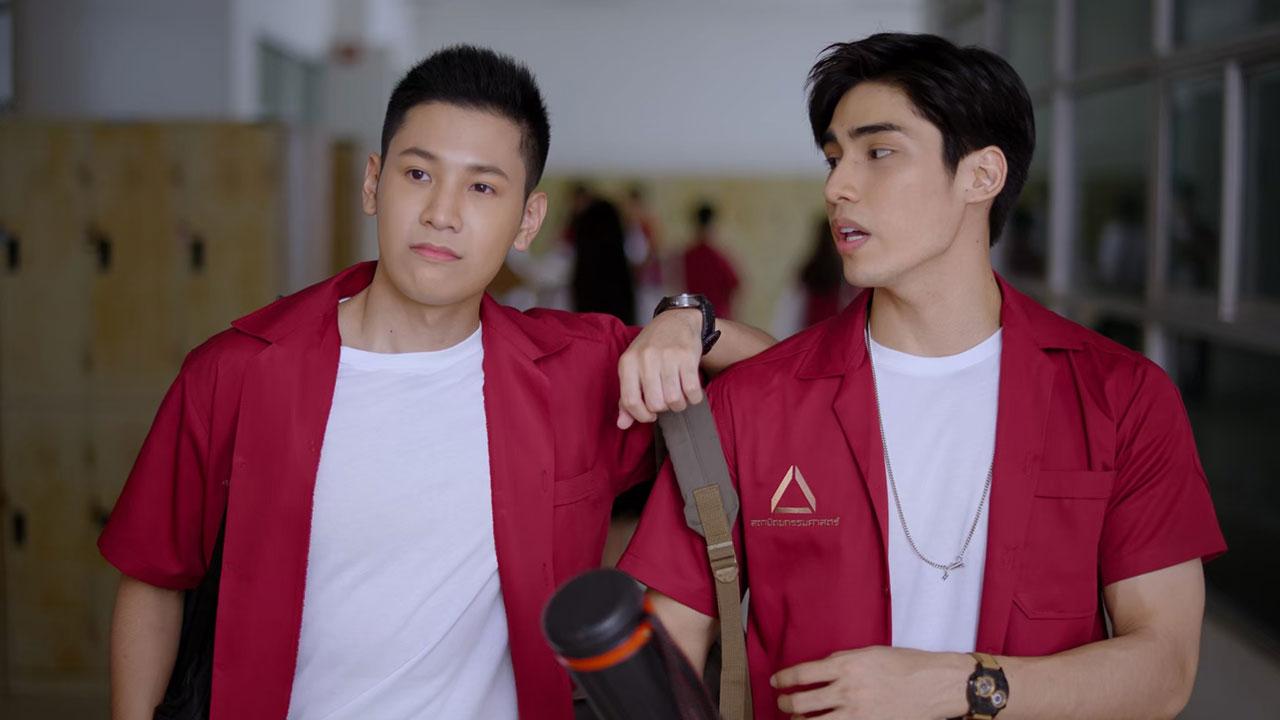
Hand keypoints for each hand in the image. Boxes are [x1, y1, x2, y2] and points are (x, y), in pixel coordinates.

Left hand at [617, 309, 704, 428]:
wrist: (675, 320)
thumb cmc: (651, 349)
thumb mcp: (633, 368)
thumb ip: (627, 397)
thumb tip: (622, 425)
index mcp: (627, 362)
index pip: (630, 401)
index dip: (641, 415)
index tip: (650, 414)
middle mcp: (646, 358)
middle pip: (655, 404)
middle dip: (663, 408)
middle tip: (666, 399)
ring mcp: (667, 356)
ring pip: (674, 400)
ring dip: (679, 404)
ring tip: (678, 395)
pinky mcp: (687, 356)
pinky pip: (692, 391)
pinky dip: (694, 398)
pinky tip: (690, 391)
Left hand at [771, 646, 970, 719]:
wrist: (934, 684)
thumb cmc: (905, 664)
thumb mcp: (868, 653)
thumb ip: (841, 661)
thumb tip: (820, 670)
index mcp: (846, 666)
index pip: (802, 674)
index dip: (783, 679)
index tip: (776, 682)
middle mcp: (848, 691)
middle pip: (802, 703)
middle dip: (786, 704)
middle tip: (784, 702)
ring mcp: (858, 714)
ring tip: (797, 718)